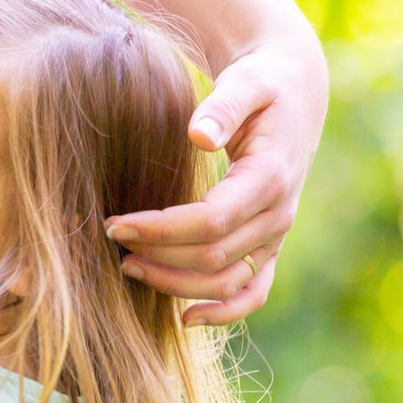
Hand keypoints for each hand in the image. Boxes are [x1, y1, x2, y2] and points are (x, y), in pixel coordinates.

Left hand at [105, 35, 327, 325]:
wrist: (294, 94)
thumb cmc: (261, 84)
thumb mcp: (246, 82)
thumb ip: (223, 106)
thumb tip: (198, 136)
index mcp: (271, 177)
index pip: (212, 220)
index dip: (161, 229)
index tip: (114, 223)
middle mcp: (279, 214)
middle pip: (214, 257)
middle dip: (157, 255)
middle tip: (108, 239)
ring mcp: (276, 235)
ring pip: (228, 282)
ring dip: (176, 285)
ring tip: (127, 267)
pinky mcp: (269, 244)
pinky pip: (253, 293)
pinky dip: (223, 312)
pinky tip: (183, 319)